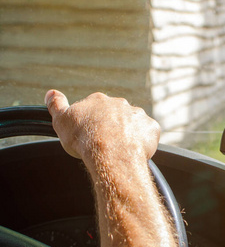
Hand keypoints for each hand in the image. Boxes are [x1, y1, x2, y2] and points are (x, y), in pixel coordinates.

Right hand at [45, 90, 160, 161]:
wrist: (111, 153)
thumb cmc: (84, 139)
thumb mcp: (61, 121)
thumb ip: (56, 105)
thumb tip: (51, 93)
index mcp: (98, 100)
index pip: (95, 108)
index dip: (92, 123)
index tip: (90, 135)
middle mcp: (120, 103)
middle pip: (116, 114)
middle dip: (112, 127)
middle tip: (106, 145)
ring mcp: (138, 115)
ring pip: (133, 123)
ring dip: (129, 133)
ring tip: (121, 150)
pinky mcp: (151, 128)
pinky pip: (149, 133)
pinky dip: (144, 141)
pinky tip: (136, 151)